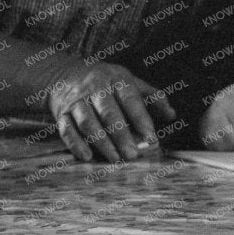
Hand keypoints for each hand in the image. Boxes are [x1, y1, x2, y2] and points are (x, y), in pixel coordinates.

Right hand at [46, 61, 170, 162]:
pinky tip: (87, 157)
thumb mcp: (130, 82)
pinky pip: (67, 129)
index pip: (130, 99)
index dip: (141, 119)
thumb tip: (171, 115)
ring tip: (115, 159)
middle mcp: (95, 88)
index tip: (152, 138)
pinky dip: (76, 144)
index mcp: (116, 79)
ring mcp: (76, 101)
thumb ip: (152, 97)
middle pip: (108, 113)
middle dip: (121, 135)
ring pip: (88, 122)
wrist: (64, 75)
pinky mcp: (61, 113)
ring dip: (101, 142)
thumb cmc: (106, 82)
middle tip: (133, 155)